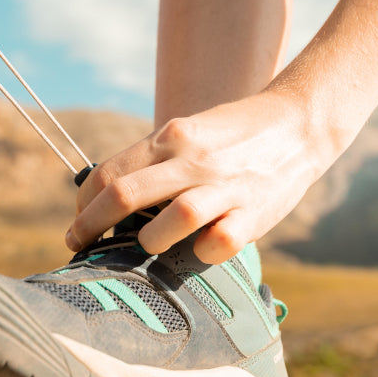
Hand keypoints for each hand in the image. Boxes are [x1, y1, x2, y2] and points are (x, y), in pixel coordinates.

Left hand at [66, 91, 334, 263]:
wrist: (300, 123)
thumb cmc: (233, 136)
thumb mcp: (189, 134)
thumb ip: (154, 162)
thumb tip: (109, 199)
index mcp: (171, 138)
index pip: (109, 173)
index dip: (83, 204)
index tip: (77, 223)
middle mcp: (192, 160)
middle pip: (123, 196)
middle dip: (89, 228)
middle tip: (77, 247)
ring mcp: (224, 187)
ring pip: (170, 220)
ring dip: (147, 241)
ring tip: (146, 246)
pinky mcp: (254, 213)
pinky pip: (218, 244)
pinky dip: (202, 253)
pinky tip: (199, 249)